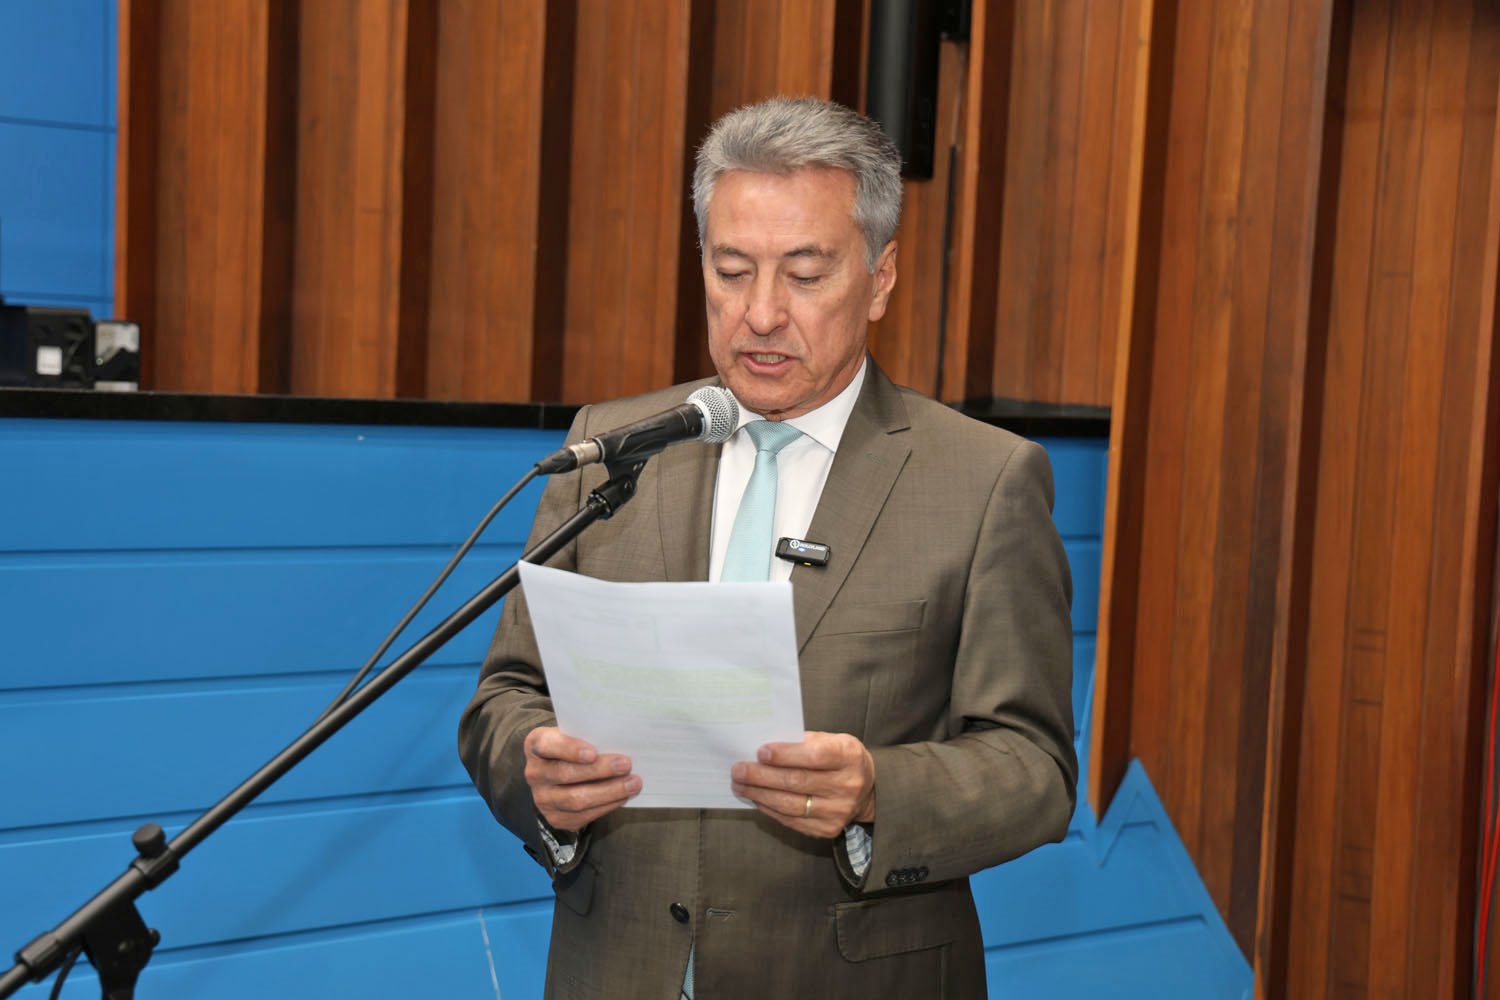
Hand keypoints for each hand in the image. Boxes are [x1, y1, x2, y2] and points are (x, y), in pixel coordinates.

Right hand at [524, 726, 640, 831]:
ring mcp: (543, 798)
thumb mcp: (573, 733)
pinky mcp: (555, 818)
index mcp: (536, 744)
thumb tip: (620, 740)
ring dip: (609, 792)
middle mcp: (535, 773)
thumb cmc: (572, 746)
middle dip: (600, 770)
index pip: (547, 746)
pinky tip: (622, 796)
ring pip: (575, 800)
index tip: (593, 752)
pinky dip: (606, 806)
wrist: (556, 771)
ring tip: (632, 783)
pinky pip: (582, 816)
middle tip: (626, 765)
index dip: (570, 749)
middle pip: (566, 774)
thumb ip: (589, 735)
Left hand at [730, 731, 875, 838]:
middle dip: (762, 776)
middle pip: (798, 782)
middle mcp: (847, 785)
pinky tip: (756, 798)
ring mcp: (838, 811)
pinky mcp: (828, 829)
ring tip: (740, 784)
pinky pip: (792, 820)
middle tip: (738, 770)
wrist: (867, 790)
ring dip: (760, 794)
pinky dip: (770, 809)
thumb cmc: (840, 758)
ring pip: (791, 804)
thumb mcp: (831, 740)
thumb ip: (803, 742)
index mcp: (849, 757)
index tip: (760, 752)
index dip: (786, 755)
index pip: (815, 757)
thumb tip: (764, 750)